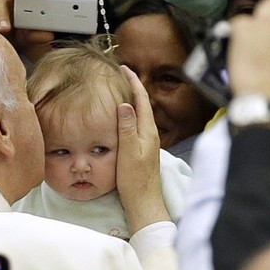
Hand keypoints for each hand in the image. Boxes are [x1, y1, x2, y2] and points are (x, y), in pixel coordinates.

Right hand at [116, 65, 170, 233]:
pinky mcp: (142, 148)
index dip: (133, 82)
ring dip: (131, 98)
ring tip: (120, 89)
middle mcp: (150, 133)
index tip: (124, 68)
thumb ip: (127, 127)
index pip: (141, 99)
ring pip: (139, 113)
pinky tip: (122, 116)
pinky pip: (136, 123)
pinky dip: (129, 113)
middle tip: (120, 74)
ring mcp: (147, 141)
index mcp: (147, 131)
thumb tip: (126, 103)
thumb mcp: (128, 151)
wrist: (143, 200)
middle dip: (132, 86)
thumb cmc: (135, 179)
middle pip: (142, 103)